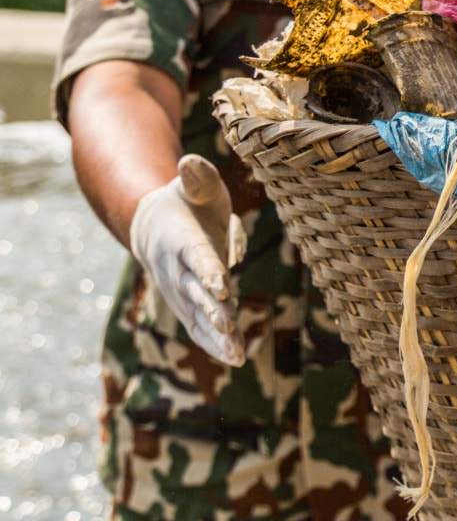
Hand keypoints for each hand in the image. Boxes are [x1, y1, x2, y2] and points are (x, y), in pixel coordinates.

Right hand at [127, 155, 246, 364]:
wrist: (154, 227)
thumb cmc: (186, 203)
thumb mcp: (195, 185)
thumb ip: (198, 178)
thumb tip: (191, 162)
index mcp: (181, 240)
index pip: (196, 256)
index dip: (208, 270)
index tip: (223, 284)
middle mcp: (177, 270)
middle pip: (196, 293)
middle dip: (213, 310)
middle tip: (230, 326)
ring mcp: (180, 292)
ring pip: (199, 317)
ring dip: (217, 336)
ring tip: (238, 355)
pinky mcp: (187, 306)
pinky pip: (199, 327)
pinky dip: (214, 343)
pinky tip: (234, 358)